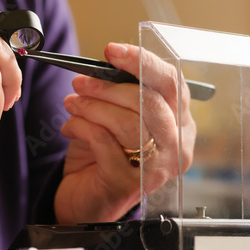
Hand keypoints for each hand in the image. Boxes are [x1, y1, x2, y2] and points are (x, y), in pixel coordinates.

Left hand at [55, 43, 195, 223]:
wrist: (86, 198)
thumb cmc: (103, 152)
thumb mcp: (115, 116)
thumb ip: (120, 92)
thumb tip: (106, 63)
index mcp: (179, 124)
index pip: (172, 84)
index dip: (142, 62)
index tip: (113, 51)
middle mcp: (176, 147)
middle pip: (152, 102)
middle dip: (110, 87)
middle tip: (80, 82)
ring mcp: (156, 169)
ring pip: (129, 123)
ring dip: (93, 106)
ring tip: (72, 103)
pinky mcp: (129, 184)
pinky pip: (105, 143)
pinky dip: (81, 127)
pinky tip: (70, 127)